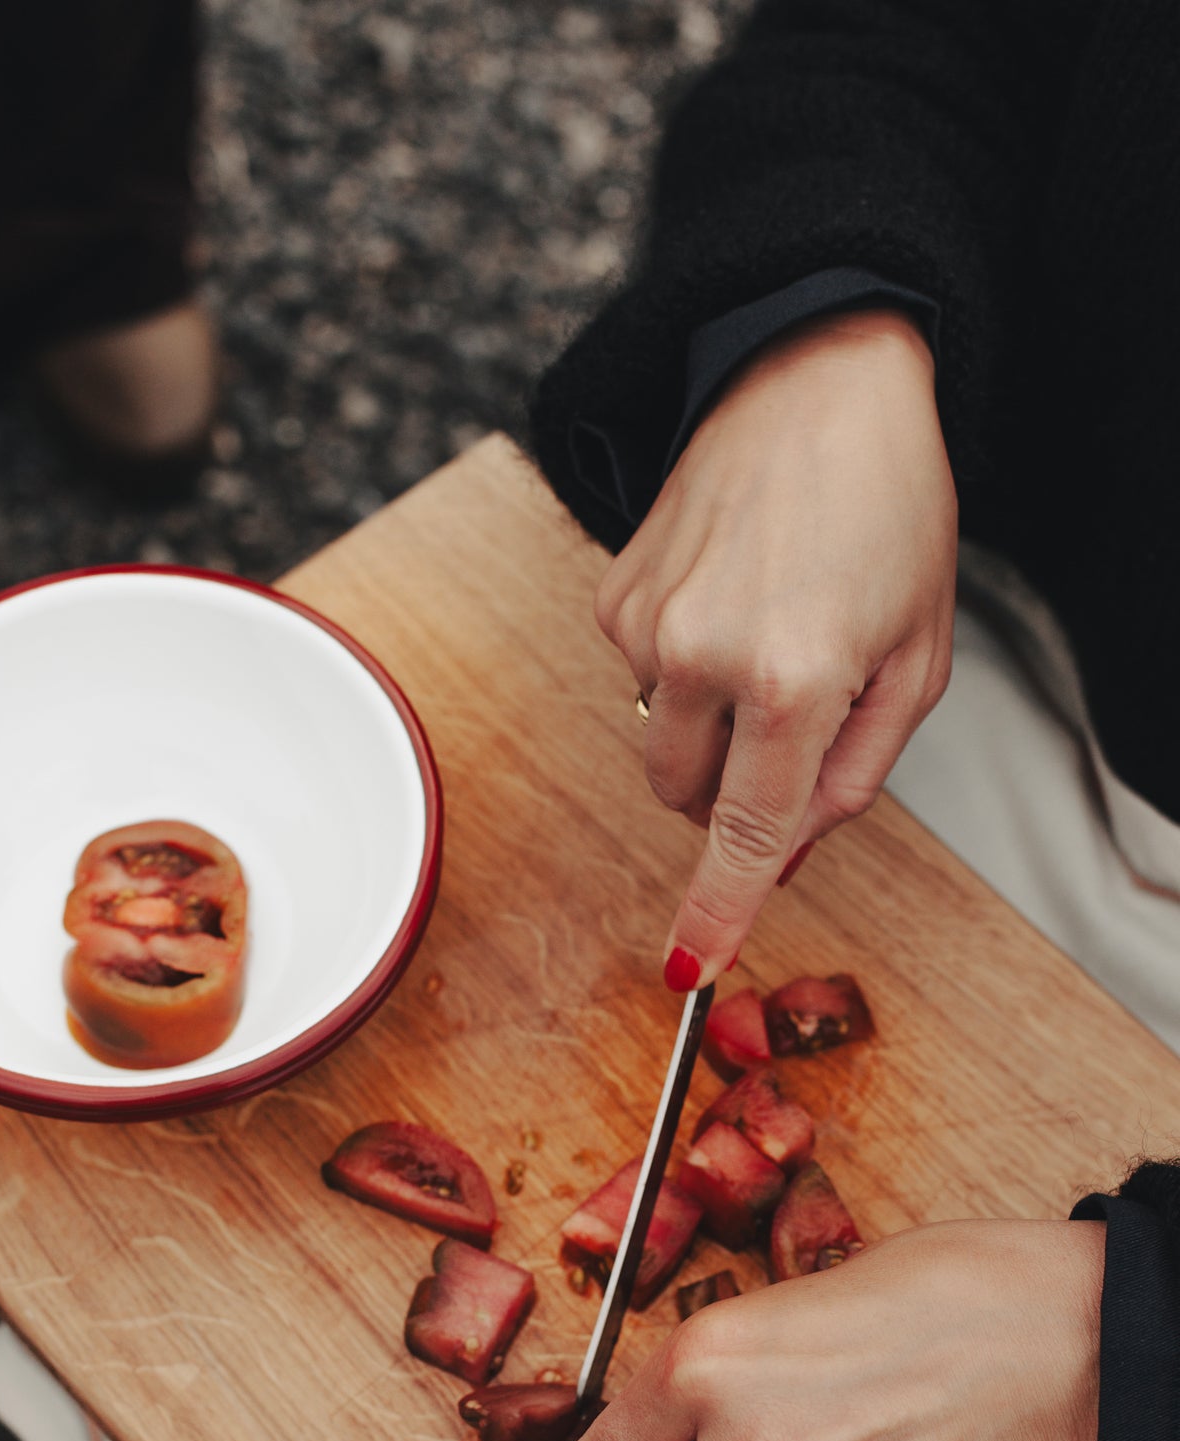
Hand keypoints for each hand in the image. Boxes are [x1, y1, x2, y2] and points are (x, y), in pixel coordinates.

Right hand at [596, 308, 956, 985]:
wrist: (814, 381)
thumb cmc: (889, 508)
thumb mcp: (918, 655)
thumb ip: (855, 773)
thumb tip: (782, 853)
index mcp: (794, 677)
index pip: (744, 833)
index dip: (716, 909)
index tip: (688, 966)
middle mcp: (703, 656)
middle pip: (687, 798)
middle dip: (730, 791)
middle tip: (790, 720)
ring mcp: (647, 624)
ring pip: (661, 740)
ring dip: (708, 722)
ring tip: (765, 627)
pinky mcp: (612, 596)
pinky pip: (639, 677)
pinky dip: (680, 665)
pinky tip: (725, 595)